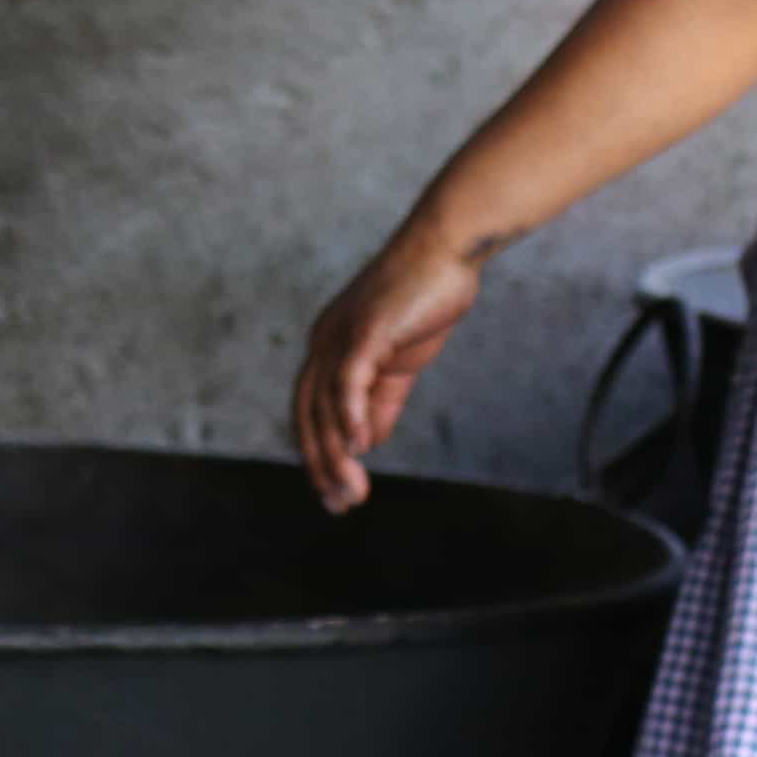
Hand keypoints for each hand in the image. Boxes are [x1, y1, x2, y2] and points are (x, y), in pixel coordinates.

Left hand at [293, 223, 483, 511]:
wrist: (447, 251)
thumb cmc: (424, 300)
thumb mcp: (398, 363)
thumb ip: (380, 401)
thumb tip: (365, 443)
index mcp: (329, 349)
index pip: (311, 411)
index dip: (319, 455)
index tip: (334, 494)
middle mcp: (324, 342)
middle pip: (309, 414)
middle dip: (322, 464)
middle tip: (340, 505)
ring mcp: (341, 334)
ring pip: (325, 403)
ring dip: (336, 452)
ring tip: (351, 489)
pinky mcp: (366, 329)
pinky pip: (349, 379)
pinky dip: (350, 414)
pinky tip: (361, 447)